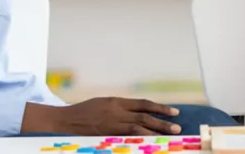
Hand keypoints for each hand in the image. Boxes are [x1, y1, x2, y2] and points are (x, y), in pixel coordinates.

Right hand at [51, 97, 181, 135]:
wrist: (67, 119)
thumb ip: (120, 108)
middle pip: (145, 117)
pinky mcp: (108, 135)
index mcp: (117, 102)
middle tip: (177, 127)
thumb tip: (138, 112)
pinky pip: (128, 138)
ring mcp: (113, 125)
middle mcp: (117, 112)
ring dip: (156, 132)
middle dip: (163, 122)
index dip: (160, 108)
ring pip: (139, 128)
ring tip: (170, 136)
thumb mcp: (104, 103)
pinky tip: (150, 144)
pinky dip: (140, 141)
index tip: (174, 112)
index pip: (143, 104)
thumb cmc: (85, 111)